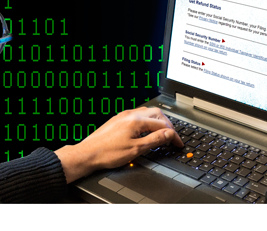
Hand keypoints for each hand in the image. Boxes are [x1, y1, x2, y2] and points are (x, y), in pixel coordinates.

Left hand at [55, 106, 182, 182]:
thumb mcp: (136, 149)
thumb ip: (154, 140)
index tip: (178, 143)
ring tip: (162, 133)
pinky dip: (147, 122)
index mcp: (136, 121)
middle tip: (172, 137)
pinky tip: (146, 131)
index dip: (173, 135)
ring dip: (157, 122)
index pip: (162, 124)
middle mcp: (130, 115)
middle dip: (167, 124)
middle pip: (156, 113)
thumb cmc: (108, 153)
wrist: (88, 153)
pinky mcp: (117, 120)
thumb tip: (168, 134)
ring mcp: (123, 116)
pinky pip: (137, 115)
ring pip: (147, 113)